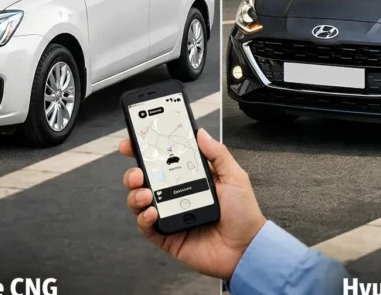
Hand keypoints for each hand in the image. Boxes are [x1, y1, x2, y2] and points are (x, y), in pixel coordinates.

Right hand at [120, 129, 266, 280]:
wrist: (247, 248)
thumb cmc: (244, 214)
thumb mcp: (234, 177)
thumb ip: (217, 154)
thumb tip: (201, 133)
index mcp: (190, 178)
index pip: (163, 161)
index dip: (146, 151)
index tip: (134, 141)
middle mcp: (176, 195)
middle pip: (145, 180)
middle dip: (133, 172)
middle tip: (137, 170)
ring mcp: (170, 215)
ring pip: (140, 202)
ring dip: (136, 194)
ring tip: (146, 193)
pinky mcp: (167, 236)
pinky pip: (146, 227)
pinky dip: (143, 219)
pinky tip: (152, 213)